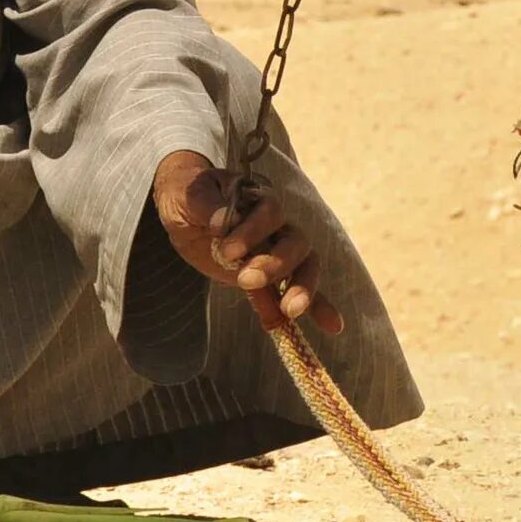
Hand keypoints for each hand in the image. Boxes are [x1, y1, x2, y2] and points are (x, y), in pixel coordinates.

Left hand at [152, 150, 342, 333]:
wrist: (187, 210)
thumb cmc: (188, 196)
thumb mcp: (188, 195)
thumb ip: (204, 204)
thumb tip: (221, 220)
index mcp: (257, 199)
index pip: (270, 211)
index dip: (253, 231)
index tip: (228, 251)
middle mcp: (276, 224)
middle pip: (295, 241)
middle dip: (276, 264)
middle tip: (246, 280)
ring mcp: (278, 250)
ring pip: (305, 265)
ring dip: (302, 288)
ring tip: (290, 311)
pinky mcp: (273, 276)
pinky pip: (300, 289)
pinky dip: (319, 307)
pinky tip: (332, 326)